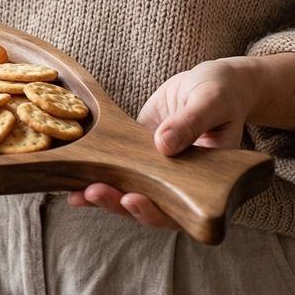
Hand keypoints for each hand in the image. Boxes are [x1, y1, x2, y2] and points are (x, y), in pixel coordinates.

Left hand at [67, 57, 257, 230]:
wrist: (212, 83)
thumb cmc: (222, 93)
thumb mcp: (211, 102)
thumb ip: (190, 123)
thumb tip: (163, 145)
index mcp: (206, 182)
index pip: (180, 209)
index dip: (155, 211)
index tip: (133, 199)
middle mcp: (178, 183)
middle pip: (148, 205)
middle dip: (119, 203)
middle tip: (94, 191)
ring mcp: (155, 169)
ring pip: (129, 191)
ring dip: (103, 195)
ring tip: (78, 193)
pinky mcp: (137, 152)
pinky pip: (116, 167)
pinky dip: (96, 172)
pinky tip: (71, 175)